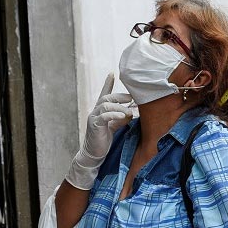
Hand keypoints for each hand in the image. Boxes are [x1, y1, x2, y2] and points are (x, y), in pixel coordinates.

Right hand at [65, 73, 133, 189]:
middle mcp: (95, 111)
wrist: (93, 154)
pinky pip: (104, 116)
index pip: (104, 93)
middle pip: (107, 97)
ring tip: (129, 112)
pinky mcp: (94, 125)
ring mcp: (93, 118)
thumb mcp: (115, 126)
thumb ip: (122, 117)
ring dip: (119, 107)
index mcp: (100, 110)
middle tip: (132, 98)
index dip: (107, 83)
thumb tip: (133, 111)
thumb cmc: (104, 140)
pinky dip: (114, 114)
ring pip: (105, 105)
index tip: (112, 73)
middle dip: (120, 96)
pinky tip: (123, 116)